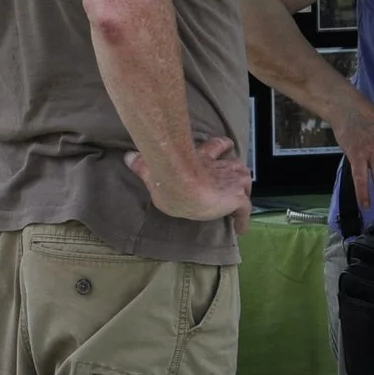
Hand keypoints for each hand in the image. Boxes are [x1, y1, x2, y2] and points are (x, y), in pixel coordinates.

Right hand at [127, 136, 252, 232]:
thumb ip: (142, 164)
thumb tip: (127, 156)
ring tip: (238, 203)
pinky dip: (243, 220)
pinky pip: (245, 211)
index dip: (222, 146)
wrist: (183, 186)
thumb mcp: (152, 171)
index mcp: (203, 157)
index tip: (226, 146)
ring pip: (245, 184)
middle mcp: (221, 166)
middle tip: (232, 182)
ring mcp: (232, 182)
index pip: (217, 146)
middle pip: (236, 165)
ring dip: (242, 192)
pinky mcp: (237, 199)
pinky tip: (240, 228)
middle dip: (235, 172)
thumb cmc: (167, 179)